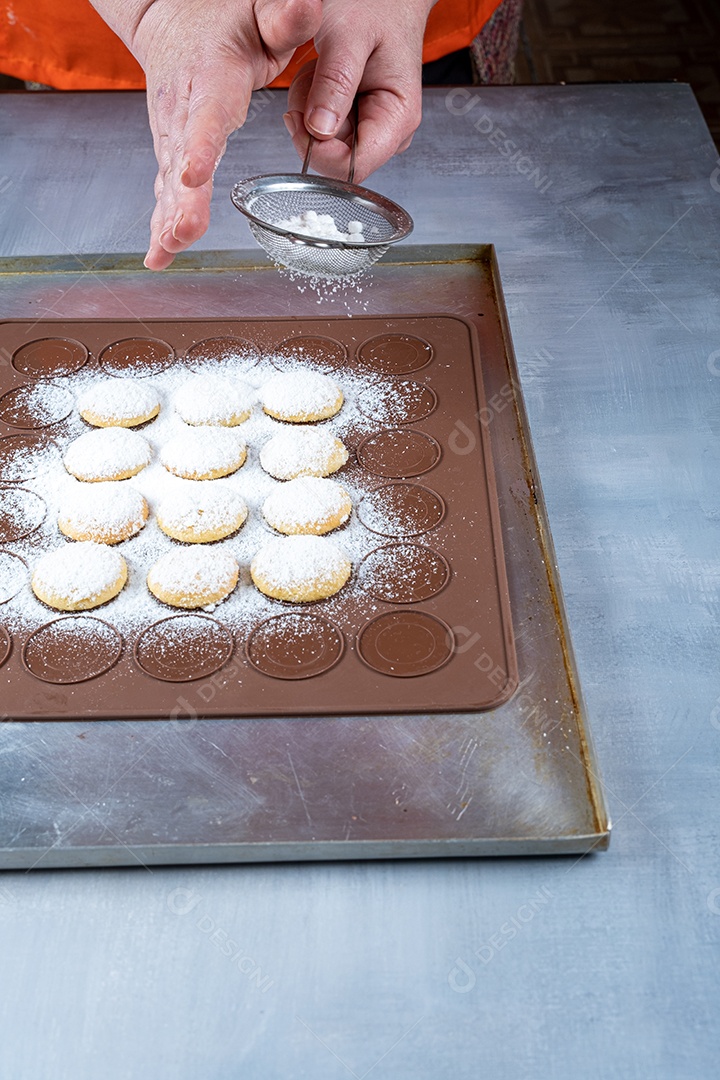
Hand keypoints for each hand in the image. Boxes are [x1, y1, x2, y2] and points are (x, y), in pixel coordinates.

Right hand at [91, 0, 322, 268]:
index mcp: (211, 75)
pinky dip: (162, 225)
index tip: (193, 175)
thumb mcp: (260, 9)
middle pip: (180, 159)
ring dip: (168, 219)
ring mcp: (171, 133)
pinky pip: (164, 192)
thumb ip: (286, 15)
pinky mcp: (169, 152)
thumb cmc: (225, 15)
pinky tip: (160, 256)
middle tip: (183, 233)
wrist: (171, 17)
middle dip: (181, 200)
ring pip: (168, 181)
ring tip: (169, 250)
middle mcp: (183, 109)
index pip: (206, 114)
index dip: (199, 146)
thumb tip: (310, 6)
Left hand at [283, 0, 435, 183]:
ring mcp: (372, 127)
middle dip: (312, 124)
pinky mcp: (356, 120)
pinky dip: (311, 102)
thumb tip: (320, 131)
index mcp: (397, 117)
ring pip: (324, 143)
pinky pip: (321, 127)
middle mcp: (388, 130)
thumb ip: (334, 84)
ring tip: (320, 69)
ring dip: (310, 108)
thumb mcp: (348, 35)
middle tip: (313, 78)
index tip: (298, 118)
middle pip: (335, 158)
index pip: (353, 168)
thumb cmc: (376, 5)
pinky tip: (321, 75)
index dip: (320, 153)